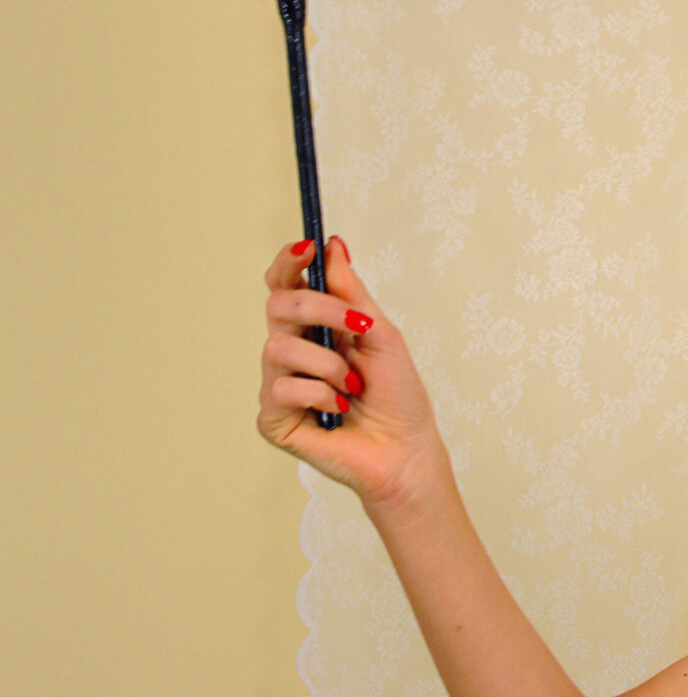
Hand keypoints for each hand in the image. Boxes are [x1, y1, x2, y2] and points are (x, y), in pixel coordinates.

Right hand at [257, 236, 447, 507]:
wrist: (406, 450)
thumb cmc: (398, 398)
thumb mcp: (381, 336)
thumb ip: (353, 294)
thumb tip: (333, 246)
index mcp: (315, 328)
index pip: (286, 285)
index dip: (289, 263)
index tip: (308, 248)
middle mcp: (292, 351)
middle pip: (278, 304)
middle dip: (321, 309)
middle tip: (358, 326)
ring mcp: (278, 384)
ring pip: (279, 347)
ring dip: (329, 364)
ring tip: (354, 386)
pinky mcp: (273, 417)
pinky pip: (282, 388)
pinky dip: (321, 395)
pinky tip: (340, 409)